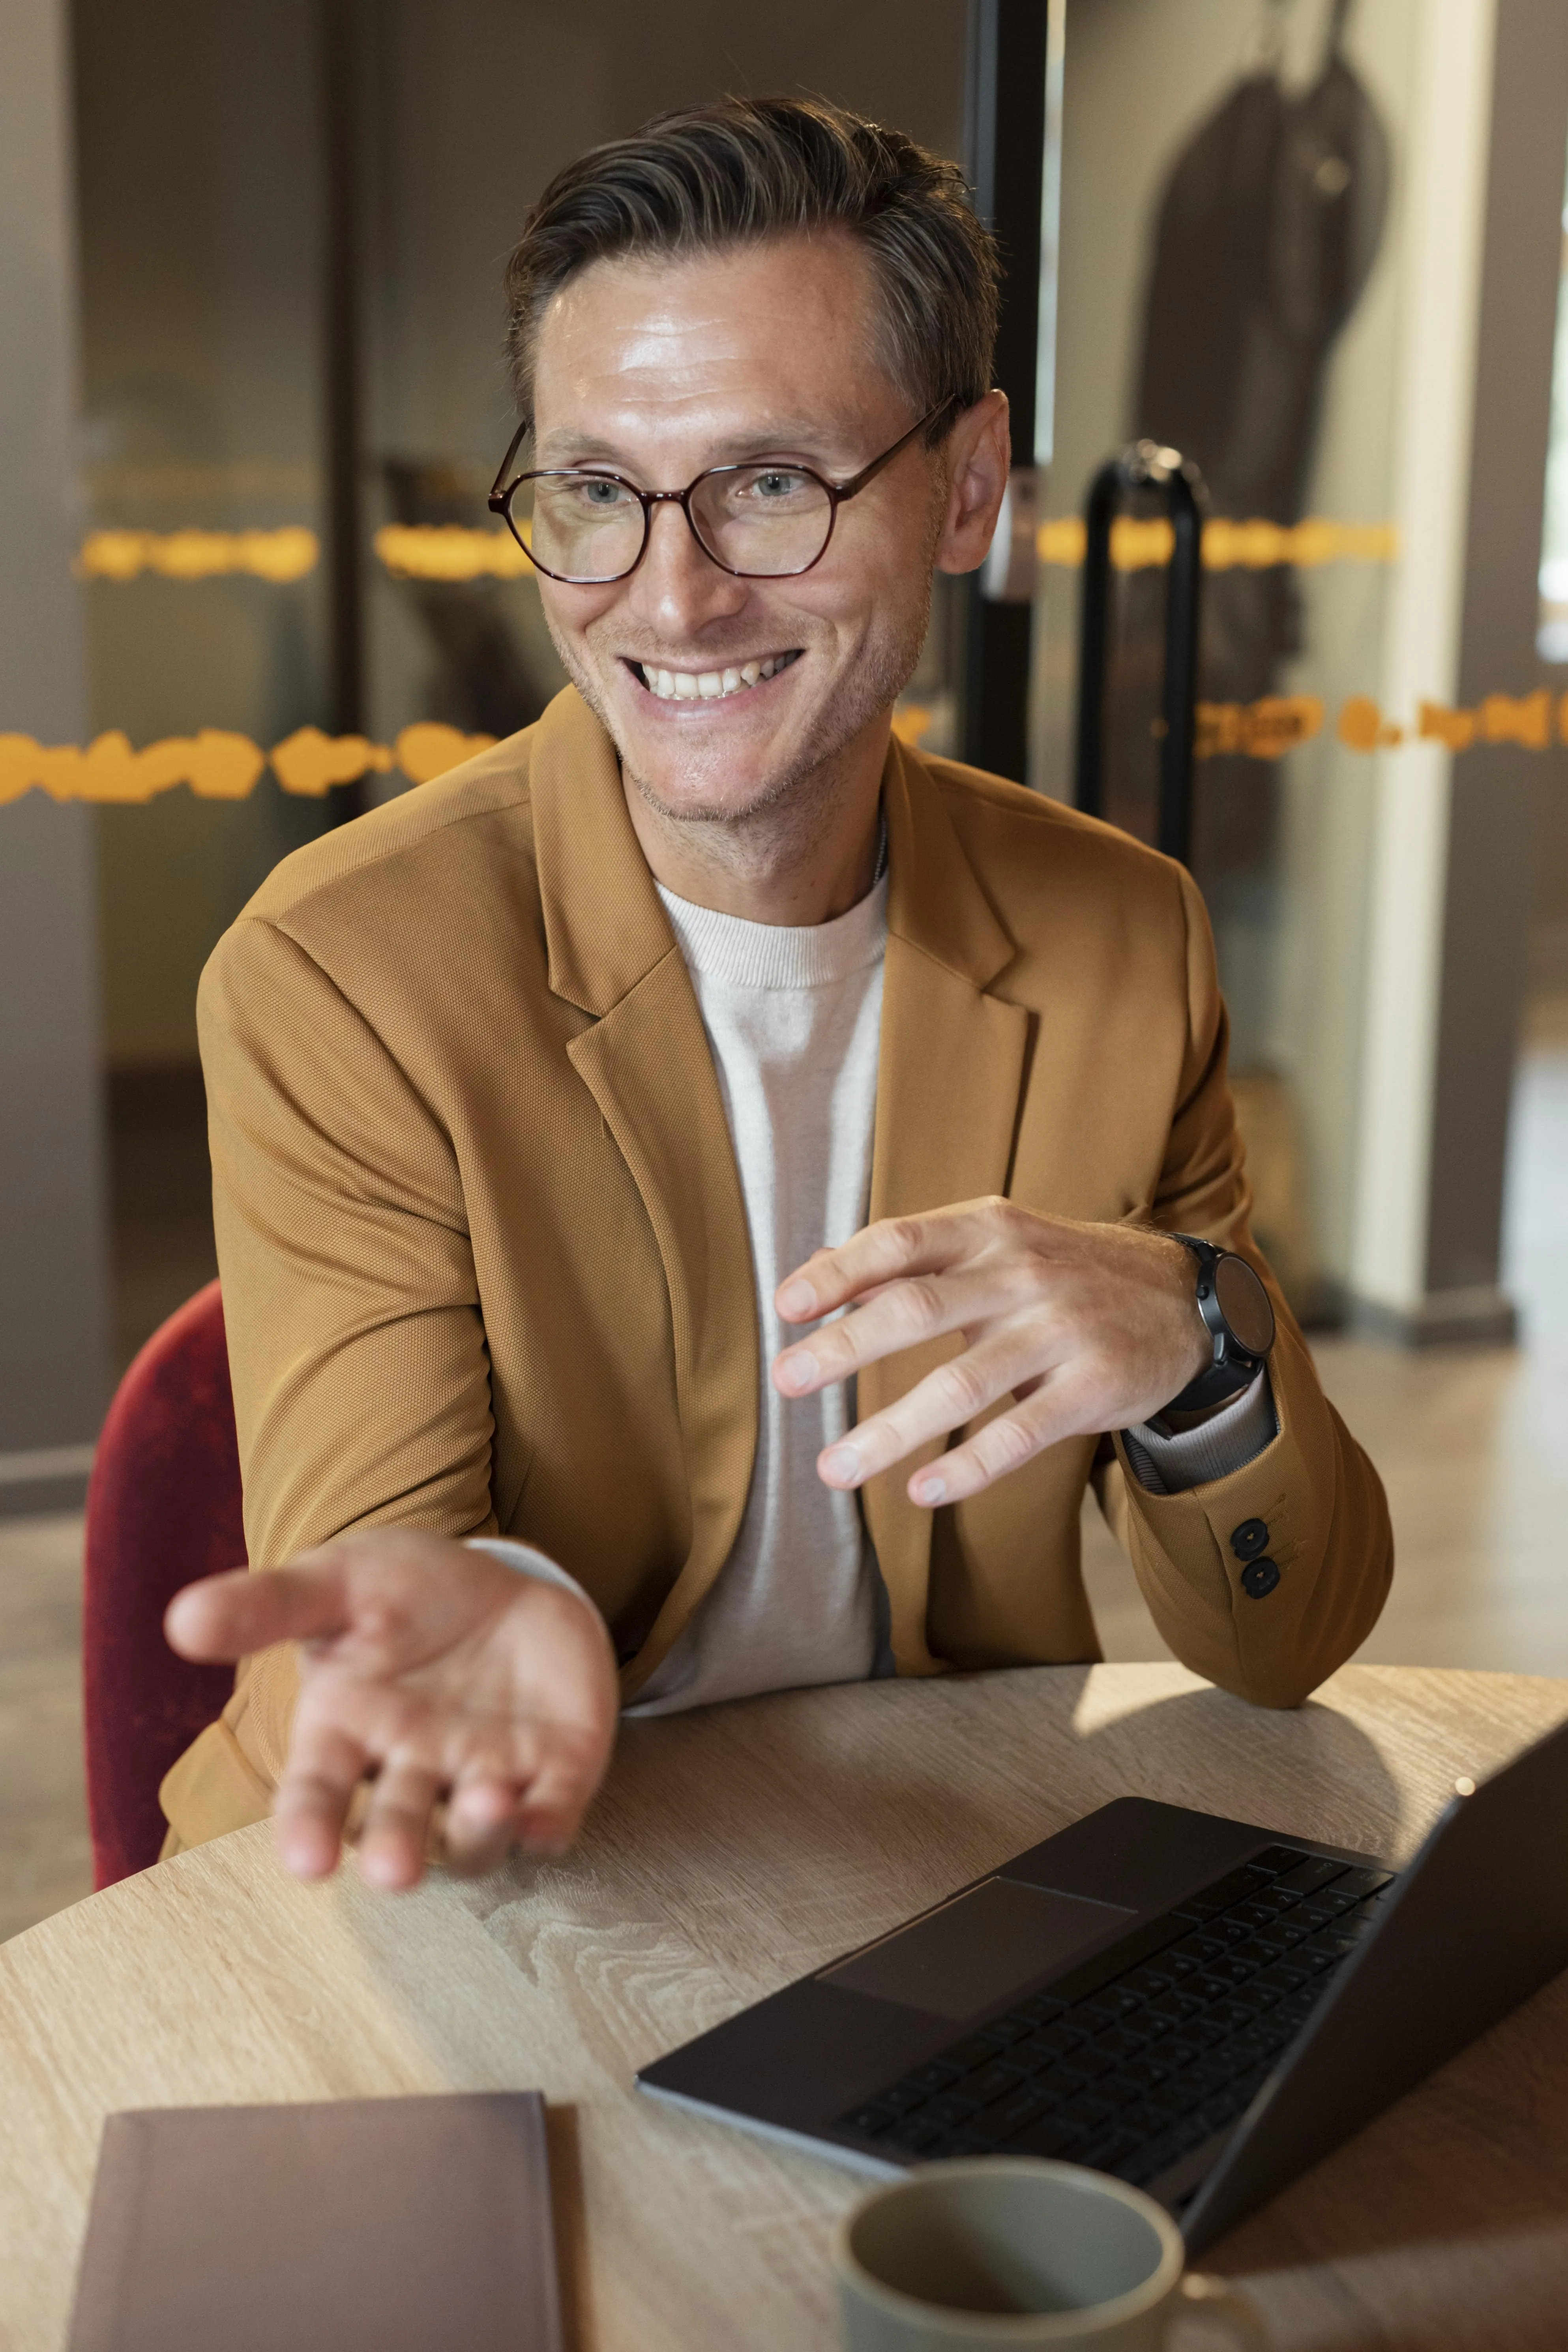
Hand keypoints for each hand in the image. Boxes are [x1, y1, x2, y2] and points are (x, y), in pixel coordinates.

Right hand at [165, 1531, 618, 1889]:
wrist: (497, 1580)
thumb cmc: (402, 1592)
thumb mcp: (337, 1582)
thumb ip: (268, 1605)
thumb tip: (182, 1619)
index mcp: (348, 1732)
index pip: (316, 1795)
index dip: (307, 1830)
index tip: (303, 1862)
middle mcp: (412, 1769)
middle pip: (398, 1828)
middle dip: (394, 1851)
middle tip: (393, 1870)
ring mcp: (483, 1774)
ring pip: (477, 1836)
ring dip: (479, 1831)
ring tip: (483, 1799)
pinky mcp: (553, 1769)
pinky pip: (552, 1812)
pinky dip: (548, 1822)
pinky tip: (545, 1818)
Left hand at [771, 1199, 1210, 1507]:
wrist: (1184, 1299)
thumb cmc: (1066, 1271)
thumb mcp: (997, 1241)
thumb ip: (912, 1258)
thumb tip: (816, 1267)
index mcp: (987, 1229)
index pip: (898, 1243)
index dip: (837, 1273)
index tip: (784, 1306)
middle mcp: (1021, 1272)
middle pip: (917, 1309)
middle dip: (844, 1348)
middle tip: (785, 1382)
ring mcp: (1061, 1330)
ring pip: (960, 1385)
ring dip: (890, 1432)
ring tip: (833, 1469)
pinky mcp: (1094, 1387)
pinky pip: (1019, 1434)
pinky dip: (968, 1468)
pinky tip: (920, 1491)